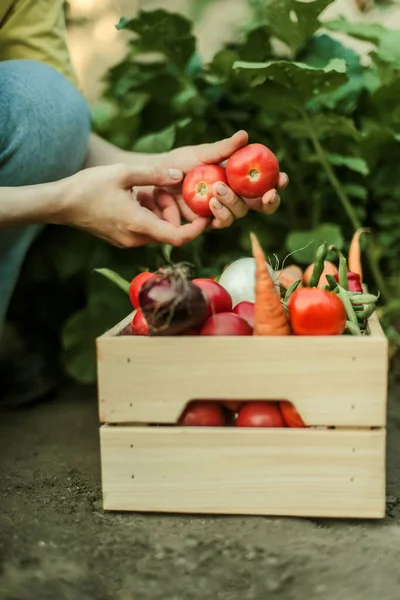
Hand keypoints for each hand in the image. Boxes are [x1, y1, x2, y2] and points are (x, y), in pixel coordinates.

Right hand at [56, 163, 207, 247]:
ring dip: (159, 210)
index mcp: (139, 224)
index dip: (197, 228)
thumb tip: (180, 175)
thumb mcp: (123, 173)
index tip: (204, 213)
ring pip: (157, 229)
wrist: (60, 204)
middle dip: (172, 209)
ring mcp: (127, 241)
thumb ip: (154, 174)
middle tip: (161, 187)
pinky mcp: (121, 238)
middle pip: (169, 230)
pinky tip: (134, 196)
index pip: (179, 237)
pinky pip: (144, 229)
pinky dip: (147, 214)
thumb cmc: (88, 186)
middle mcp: (135, 238)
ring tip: (144, 189)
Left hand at [161, 130, 288, 228]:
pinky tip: (212, 204)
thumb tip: (245, 135)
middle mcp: (235, 197)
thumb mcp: (201, 153)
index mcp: (239, 179)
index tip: (282, 179)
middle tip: (267, 194)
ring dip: (234, 203)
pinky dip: (219, 214)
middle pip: (261, 205)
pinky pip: (220, 222)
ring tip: (219, 190)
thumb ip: (223, 148)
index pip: (265, 183)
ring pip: (239, 214)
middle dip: (269, 201)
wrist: (156, 178)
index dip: (278, 184)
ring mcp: (222, 210)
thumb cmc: (180, 163)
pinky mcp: (207, 222)